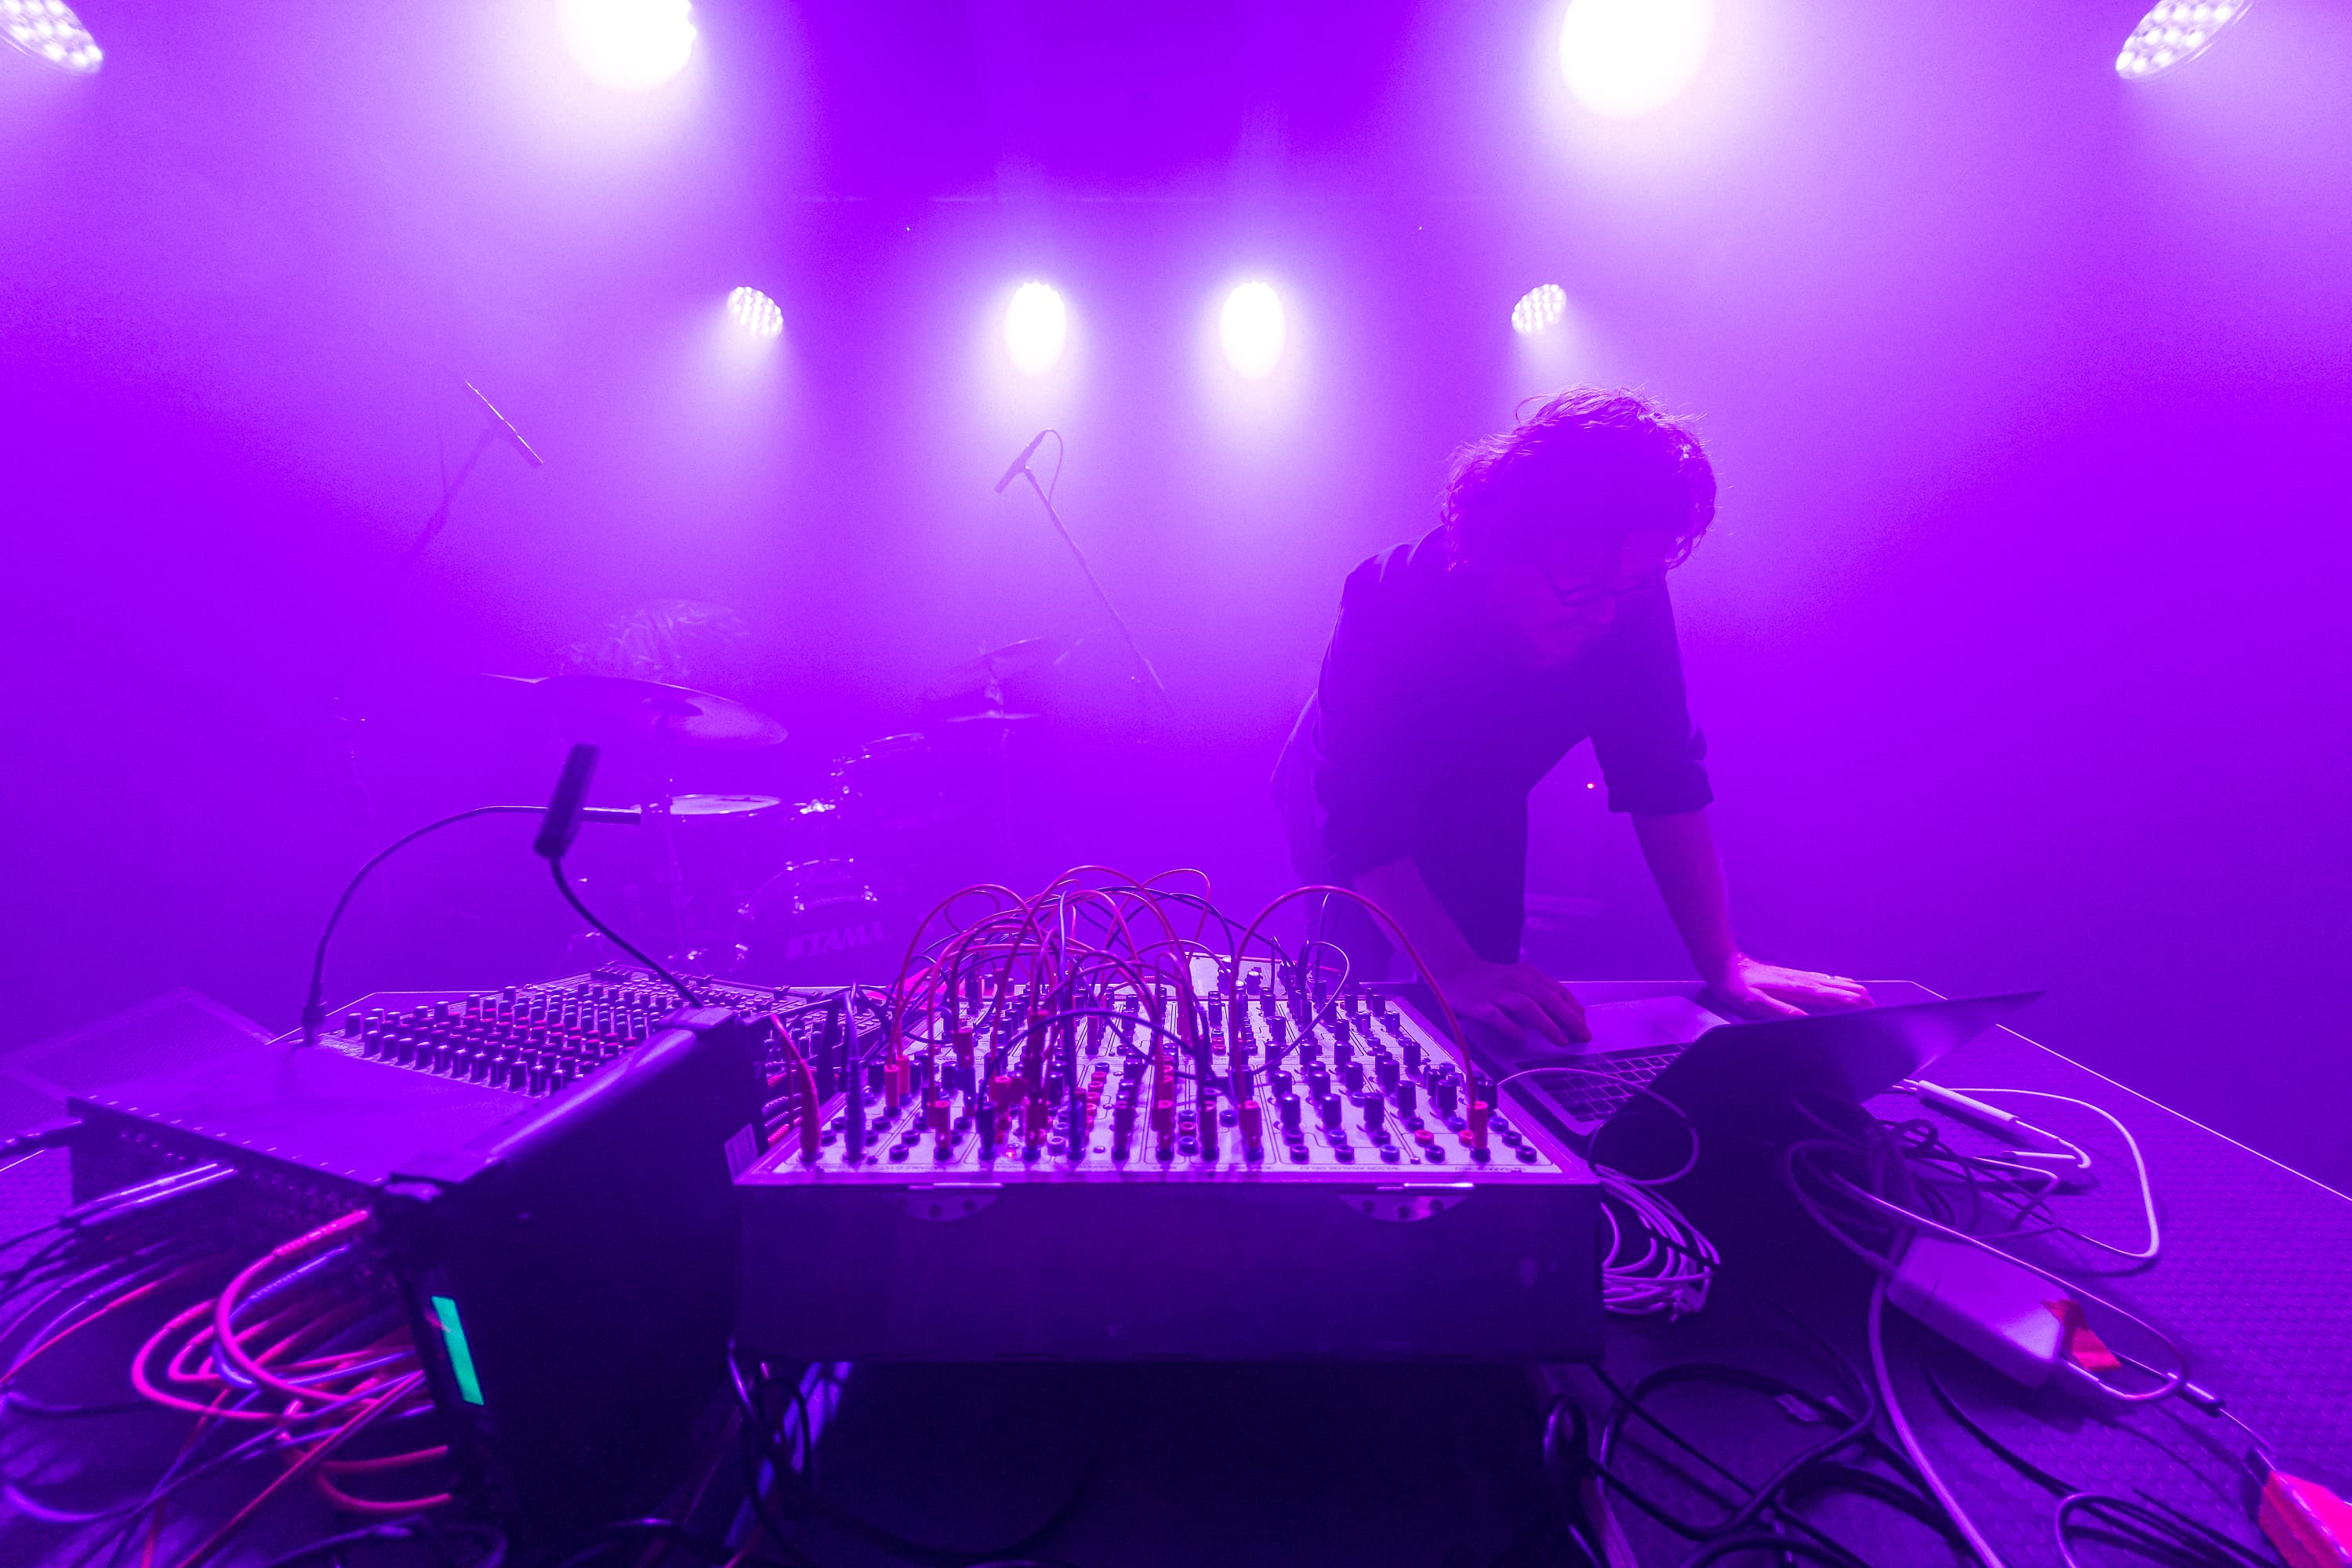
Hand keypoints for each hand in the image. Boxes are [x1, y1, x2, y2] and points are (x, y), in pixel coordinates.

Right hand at [1432, 959, 1589, 1047]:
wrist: (1454, 970)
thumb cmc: (1491, 979)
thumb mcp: (1520, 979)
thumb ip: (1542, 993)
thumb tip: (1571, 1013)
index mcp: (1527, 974)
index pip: (1557, 991)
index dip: (1574, 1009)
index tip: (1584, 1026)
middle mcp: (1515, 981)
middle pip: (1547, 999)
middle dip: (1569, 1019)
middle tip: (1582, 1036)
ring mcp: (1497, 993)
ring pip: (1527, 1007)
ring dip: (1548, 1024)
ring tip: (1562, 1041)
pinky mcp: (1479, 1005)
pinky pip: (1497, 1017)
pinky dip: (1511, 1027)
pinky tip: (1522, 1037)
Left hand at [1701, 954, 1872, 1020]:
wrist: (1727, 966)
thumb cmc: (1739, 988)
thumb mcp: (1755, 1005)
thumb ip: (1782, 1012)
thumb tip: (1807, 1020)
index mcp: (1801, 989)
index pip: (1839, 998)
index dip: (1858, 1007)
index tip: (1874, 1017)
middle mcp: (1807, 981)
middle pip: (1846, 988)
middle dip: (1865, 1001)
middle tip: (1879, 1016)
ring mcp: (1804, 977)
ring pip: (1840, 983)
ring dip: (1857, 993)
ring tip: (1870, 1006)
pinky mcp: (1798, 976)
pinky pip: (1829, 980)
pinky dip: (1844, 986)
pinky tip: (1846, 989)